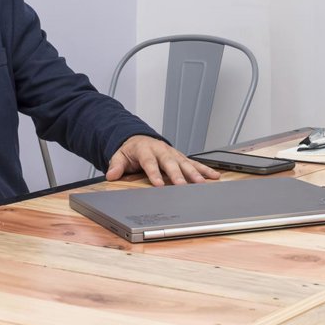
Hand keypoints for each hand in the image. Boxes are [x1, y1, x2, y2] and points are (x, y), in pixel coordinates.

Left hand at [105, 135, 220, 185]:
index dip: (154, 173)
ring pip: (184, 163)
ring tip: (201, 183)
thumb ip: (116, 165)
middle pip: (170, 163)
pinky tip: (213, 176)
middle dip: (177, 174)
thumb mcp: (119, 155)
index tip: (159, 184)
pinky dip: (204, 169)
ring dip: (194, 173)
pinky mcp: (180, 157)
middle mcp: (161, 150)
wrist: (139, 139)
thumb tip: (111, 174)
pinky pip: (193, 163)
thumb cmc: (131, 151)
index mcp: (145, 150)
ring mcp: (172, 153)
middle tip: (182, 185)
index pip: (150, 162)